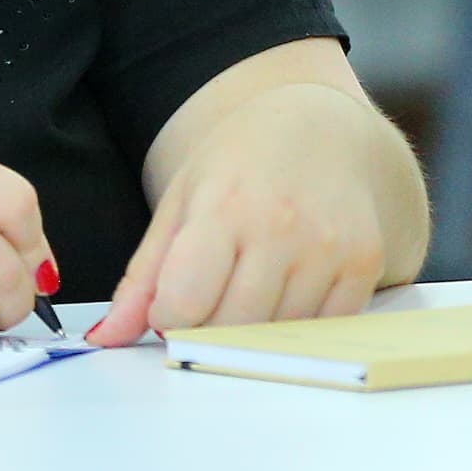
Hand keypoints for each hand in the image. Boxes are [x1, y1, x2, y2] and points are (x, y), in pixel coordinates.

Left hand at [91, 82, 392, 344]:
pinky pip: (321, 331)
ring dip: (252, 332)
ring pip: (275, 337)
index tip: (172, 303)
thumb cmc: (242, 165)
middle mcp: (281, 227)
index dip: (169, 316)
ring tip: (248, 287)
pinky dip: (297, 330)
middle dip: (207, 329)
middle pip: (229, 327)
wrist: (324, 131)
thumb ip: (142, 278)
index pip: (184, 302)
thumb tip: (107, 338)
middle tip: (208, 302)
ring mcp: (328, 248)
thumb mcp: (181, 203)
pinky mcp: (364, 266)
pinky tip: (287, 292)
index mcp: (224, 205)